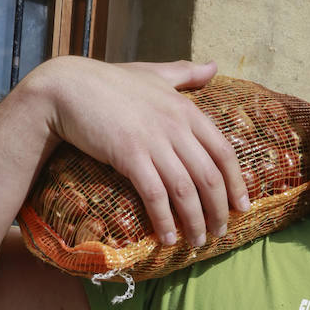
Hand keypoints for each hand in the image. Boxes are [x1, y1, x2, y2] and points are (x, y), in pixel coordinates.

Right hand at [19, 56, 249, 246]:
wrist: (67, 86)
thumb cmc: (110, 81)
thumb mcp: (154, 73)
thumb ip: (186, 73)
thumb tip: (214, 66)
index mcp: (187, 109)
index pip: (224, 152)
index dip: (236, 183)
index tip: (242, 206)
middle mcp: (175, 126)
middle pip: (209, 177)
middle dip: (219, 211)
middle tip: (220, 233)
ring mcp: (153, 141)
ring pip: (186, 191)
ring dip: (195, 222)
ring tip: (197, 242)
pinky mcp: (129, 156)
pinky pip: (155, 195)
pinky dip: (164, 220)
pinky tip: (167, 238)